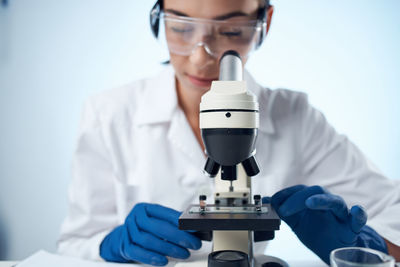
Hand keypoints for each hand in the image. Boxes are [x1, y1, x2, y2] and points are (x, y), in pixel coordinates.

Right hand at [100, 203, 200, 265]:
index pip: (164, 213)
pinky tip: (164, 260)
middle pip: (158, 227)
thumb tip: (193, 226)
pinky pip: (138, 253)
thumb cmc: (145, 228)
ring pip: (148, 240)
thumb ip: (172, 221)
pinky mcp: (125, 247)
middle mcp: (135, 218)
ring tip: (183, 253)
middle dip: (179, 237)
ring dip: (168, 249)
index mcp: (144, 208)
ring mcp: (128, 232)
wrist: (122, 237)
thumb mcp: (156, 220)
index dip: (180, 221)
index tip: (193, 229)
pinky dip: (152, 258)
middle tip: (193, 244)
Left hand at [263, 185, 387, 263]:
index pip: (299, 190)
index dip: (286, 194)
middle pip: (315, 191)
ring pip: (334, 201)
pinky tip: (357, 210)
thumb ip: (282, 211)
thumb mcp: (295, 221)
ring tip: (309, 203)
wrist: (332, 248)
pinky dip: (359, 214)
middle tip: (284, 210)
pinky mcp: (352, 226)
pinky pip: (359, 218)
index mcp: (313, 199)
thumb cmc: (316, 231)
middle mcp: (326, 202)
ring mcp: (340, 213)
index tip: (273, 202)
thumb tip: (266, 201)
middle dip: (297, 199)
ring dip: (321, 200)